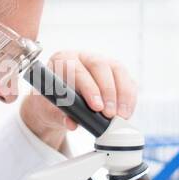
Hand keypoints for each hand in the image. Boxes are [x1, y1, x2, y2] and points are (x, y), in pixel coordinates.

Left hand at [21, 50, 136, 149]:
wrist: (57, 105)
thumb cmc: (51, 104)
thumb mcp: (49, 111)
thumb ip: (58, 116)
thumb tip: (71, 123)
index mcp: (63, 60)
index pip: (78, 70)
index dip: (89, 88)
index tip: (96, 107)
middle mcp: (83, 56)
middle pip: (100, 65)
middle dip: (108, 91)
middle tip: (110, 114)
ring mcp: (102, 62)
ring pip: (118, 70)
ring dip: (123, 94)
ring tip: (121, 115)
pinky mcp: (115, 72)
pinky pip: (127, 79)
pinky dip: (129, 97)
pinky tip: (126, 112)